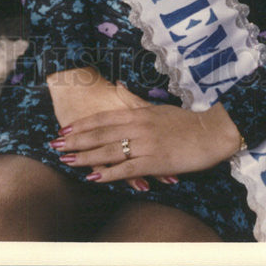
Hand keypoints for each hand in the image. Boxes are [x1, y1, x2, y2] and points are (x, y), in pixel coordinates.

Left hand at [47, 70, 177, 189]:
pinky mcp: (154, 161)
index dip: (82, 124)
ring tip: (67, 161)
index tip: (65, 129)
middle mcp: (138, 127)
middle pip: (101, 134)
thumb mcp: (158, 107)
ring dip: (86, 157)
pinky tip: (94, 177)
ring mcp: (145, 144)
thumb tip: (120, 87)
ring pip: (109, 151)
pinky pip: (127, 168)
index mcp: (139, 113)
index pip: (104, 118)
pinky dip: (109, 173)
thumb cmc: (186, 121)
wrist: (210, 133)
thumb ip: (137, 102)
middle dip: (76, 140)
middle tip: (55, 145)